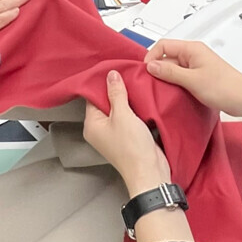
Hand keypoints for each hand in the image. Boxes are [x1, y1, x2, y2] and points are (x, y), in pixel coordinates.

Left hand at [84, 70, 171, 195]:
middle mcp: (100, 129)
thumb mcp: (123, 115)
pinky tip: (142, 99)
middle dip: (117, 90)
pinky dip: (135, 109)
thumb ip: (116, 93)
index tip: (114, 70)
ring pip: (118, 109)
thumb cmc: (132, 147)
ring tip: (136, 85)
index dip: (103, 84)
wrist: (150, 171)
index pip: (92, 97)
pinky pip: (128, 117)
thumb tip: (110, 75)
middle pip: (105, 102)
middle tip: (127, 75)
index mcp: (92, 125)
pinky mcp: (128, 136)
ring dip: (128, 99)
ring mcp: (114, 133)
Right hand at [145, 40, 241, 117]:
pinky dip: (175, 84)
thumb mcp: (192, 80)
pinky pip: (181, 77)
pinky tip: (173, 95)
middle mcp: (193, 54)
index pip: (163, 45)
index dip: (152, 57)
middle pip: (167, 57)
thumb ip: (169, 72)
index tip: (146, 72)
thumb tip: (150, 65)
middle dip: (158, 69)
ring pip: (173, 68)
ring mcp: (197, 66)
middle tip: (152, 84)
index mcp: (192, 48)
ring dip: (167, 78)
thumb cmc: (224, 87)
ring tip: (162, 91)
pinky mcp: (199, 77)